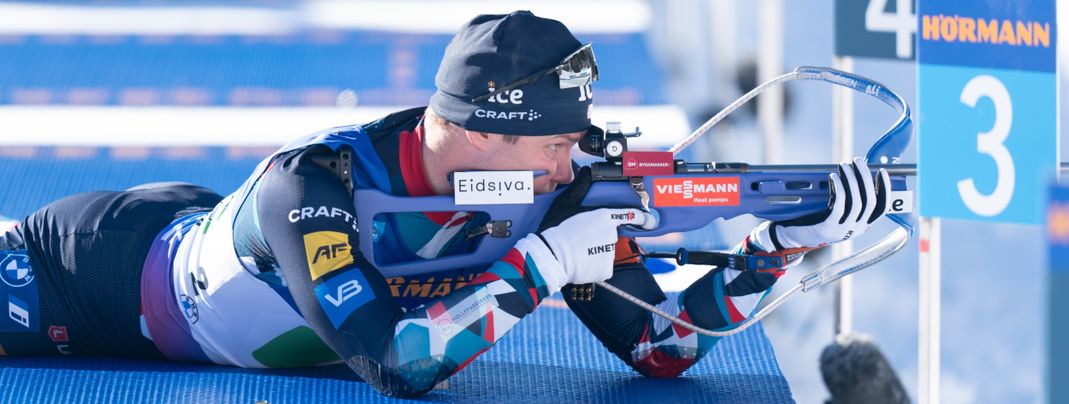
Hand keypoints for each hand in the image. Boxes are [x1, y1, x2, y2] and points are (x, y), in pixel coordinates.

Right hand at [517, 166, 656, 292]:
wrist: (551, 256)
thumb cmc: (557, 229)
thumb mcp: (567, 203)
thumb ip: (581, 187)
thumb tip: (587, 172)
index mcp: (604, 216)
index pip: (631, 216)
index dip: (642, 218)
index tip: (649, 220)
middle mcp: (611, 234)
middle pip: (612, 235)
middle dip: (600, 237)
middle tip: (582, 238)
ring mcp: (610, 252)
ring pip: (606, 251)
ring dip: (595, 252)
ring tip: (578, 250)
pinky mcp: (606, 268)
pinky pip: (602, 266)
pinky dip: (594, 266)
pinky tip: (581, 262)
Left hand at [752, 157, 890, 250]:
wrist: (793, 236)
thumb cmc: (815, 219)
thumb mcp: (837, 212)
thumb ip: (848, 199)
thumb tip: (856, 173)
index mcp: (861, 226)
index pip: (881, 208)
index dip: (884, 189)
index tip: (882, 171)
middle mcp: (855, 230)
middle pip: (869, 201)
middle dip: (865, 177)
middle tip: (858, 161)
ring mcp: (843, 230)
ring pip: (856, 202)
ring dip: (851, 180)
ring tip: (844, 165)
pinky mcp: (828, 228)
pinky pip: (839, 205)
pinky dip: (839, 188)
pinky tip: (834, 177)